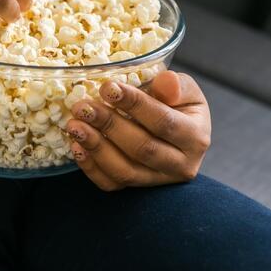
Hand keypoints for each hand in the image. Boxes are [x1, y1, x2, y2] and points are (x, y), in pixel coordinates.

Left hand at [65, 71, 210, 190]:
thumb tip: (165, 81)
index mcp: (196, 137)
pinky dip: (91, 167)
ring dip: (96, 147)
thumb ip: (176, 85)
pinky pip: (112, 184)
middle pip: (142, 149)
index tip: (107, 87)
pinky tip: (77, 146)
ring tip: (74, 126)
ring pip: (125, 171)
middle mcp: (181, 165)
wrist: (175, 131)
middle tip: (82, 107)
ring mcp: (158, 181)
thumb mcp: (185, 90)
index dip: (134, 105)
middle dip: (109, 126)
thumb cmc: (177, 106)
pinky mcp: (137, 189)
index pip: (163, 122)